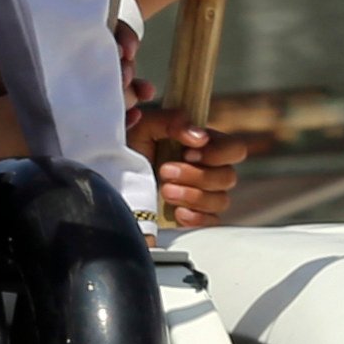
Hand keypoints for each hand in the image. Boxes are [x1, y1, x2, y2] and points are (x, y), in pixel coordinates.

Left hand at [137, 112, 247, 229]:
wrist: (108, 180)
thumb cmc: (127, 149)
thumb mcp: (142, 127)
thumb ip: (171, 121)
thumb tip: (199, 137)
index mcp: (203, 147)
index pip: (234, 149)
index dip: (217, 153)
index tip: (188, 153)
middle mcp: (208, 171)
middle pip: (228, 177)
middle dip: (196, 175)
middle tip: (165, 172)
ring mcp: (203, 196)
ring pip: (221, 200)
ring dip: (192, 195)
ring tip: (164, 191)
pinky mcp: (194, 217)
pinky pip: (211, 222)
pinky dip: (196, 217)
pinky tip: (177, 212)